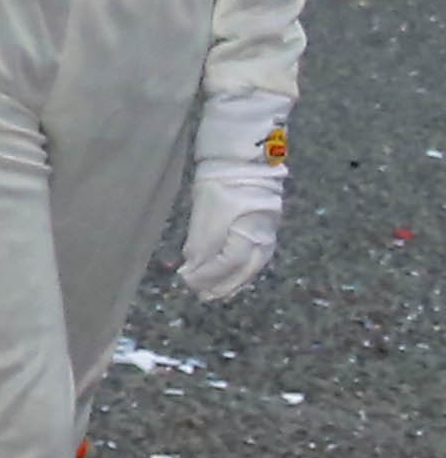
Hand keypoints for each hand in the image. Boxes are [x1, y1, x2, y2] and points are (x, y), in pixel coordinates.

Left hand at [177, 150, 284, 302]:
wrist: (242, 160)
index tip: (189, 284)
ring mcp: (268, 232)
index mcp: (250, 230)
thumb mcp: (205, 212)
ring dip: (234, 279)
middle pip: (246, 268)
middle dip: (224, 284)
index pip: (230, 262)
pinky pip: (255, 255)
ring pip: (253, 264)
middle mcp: (264, 235)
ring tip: (216, 292)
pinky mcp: (265, 227)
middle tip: (206, 297)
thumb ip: (201, 243)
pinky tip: (230, 274)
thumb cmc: (220, 184)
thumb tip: (193, 269)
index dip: (209, 276)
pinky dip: (241, 267)